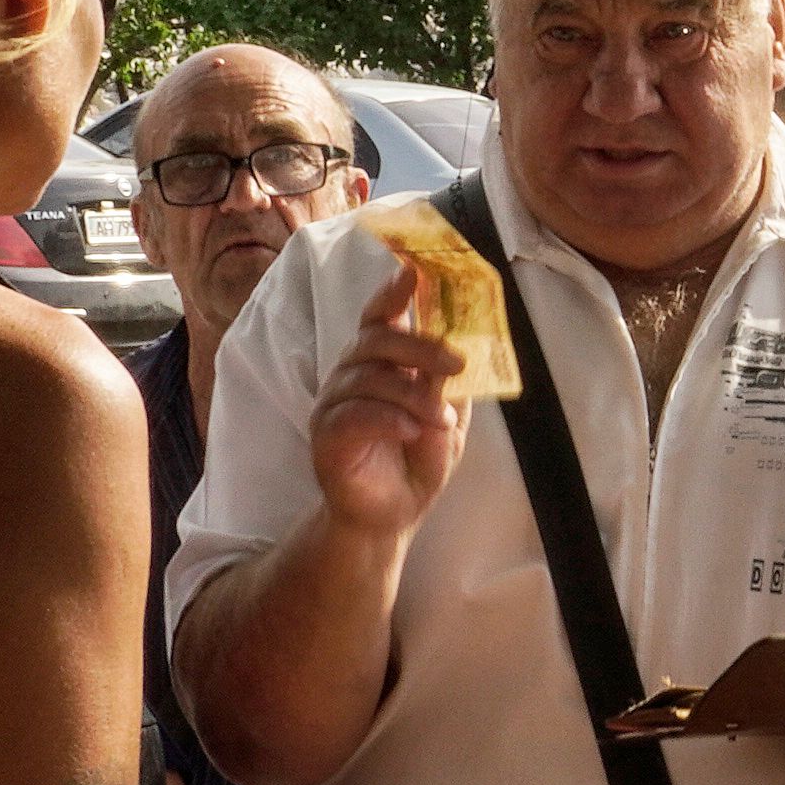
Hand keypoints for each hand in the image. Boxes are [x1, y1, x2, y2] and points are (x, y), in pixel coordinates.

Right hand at [306, 262, 468, 542]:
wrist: (391, 514)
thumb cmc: (418, 458)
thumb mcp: (447, 419)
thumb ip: (448, 386)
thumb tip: (459, 349)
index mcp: (382, 363)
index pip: (381, 317)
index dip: (393, 292)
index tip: (412, 271)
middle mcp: (353, 374)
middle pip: (377, 339)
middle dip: (420, 346)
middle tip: (457, 364)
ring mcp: (334, 403)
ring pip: (368, 377)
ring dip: (412, 394)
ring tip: (441, 419)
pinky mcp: (325, 435)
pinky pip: (352, 414)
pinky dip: (387, 418)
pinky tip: (411, 430)